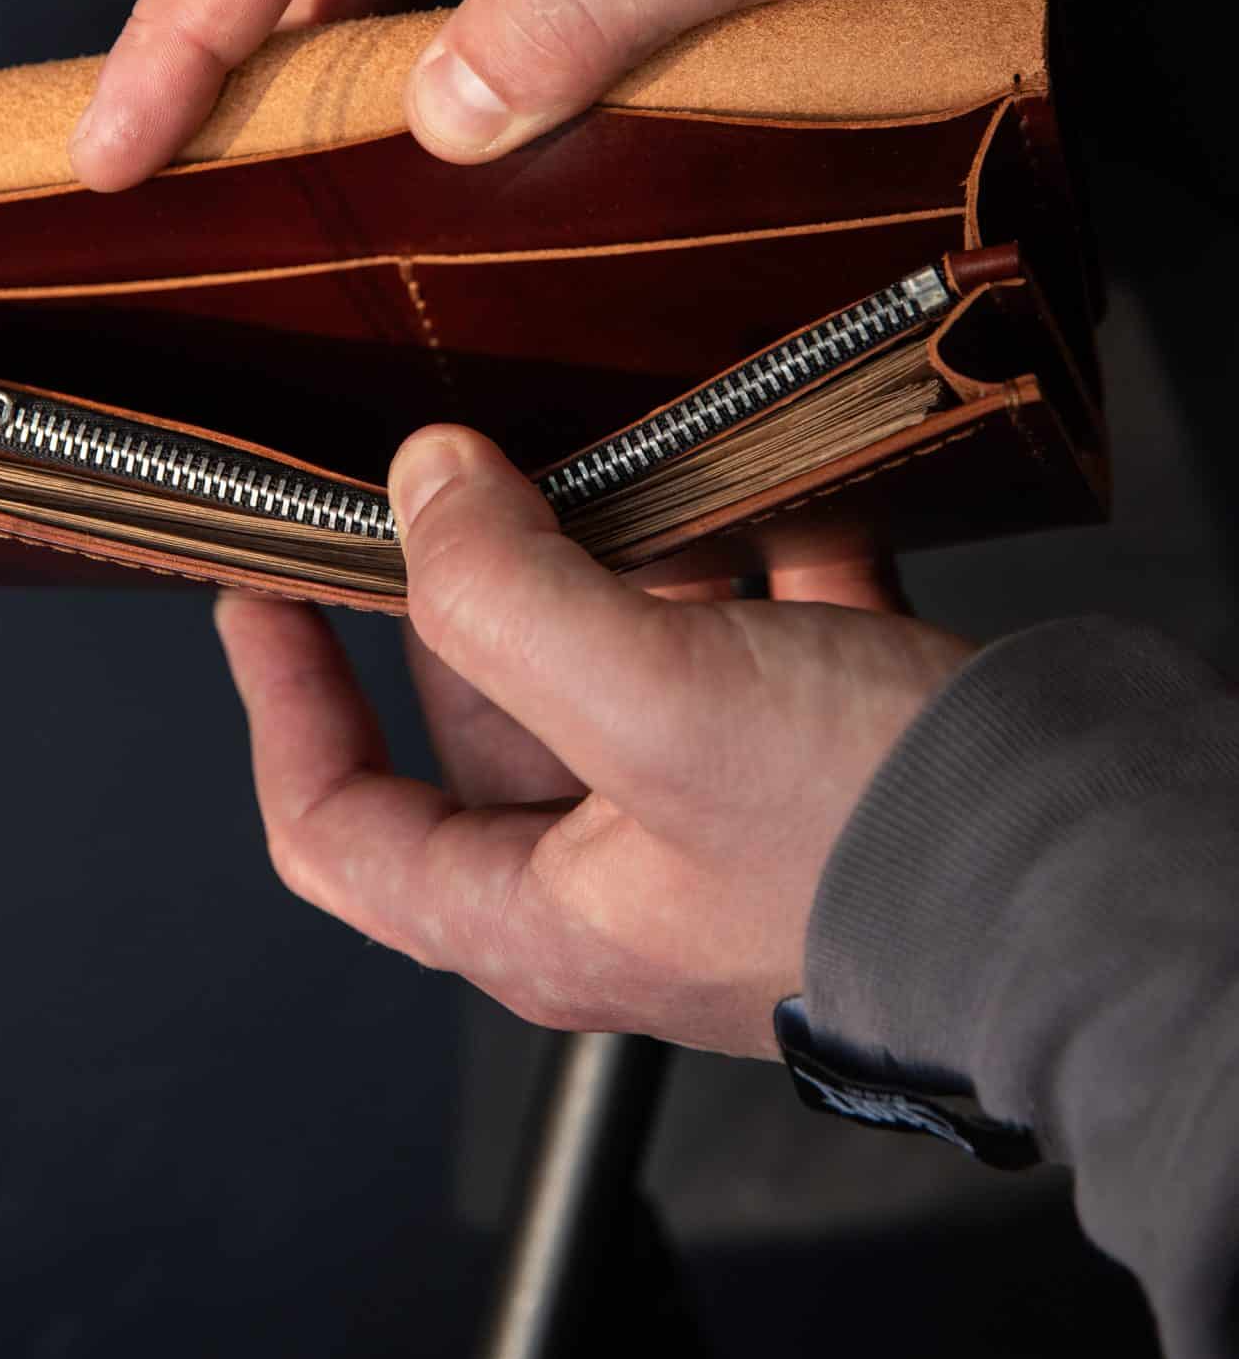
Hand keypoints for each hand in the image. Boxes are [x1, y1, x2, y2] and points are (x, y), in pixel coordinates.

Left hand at [214, 428, 970, 1057]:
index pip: (341, 829)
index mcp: (540, 912)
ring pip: (624, 657)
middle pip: (486, 716)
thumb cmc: (875, 848)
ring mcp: (725, 817)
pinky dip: (753, 558)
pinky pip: (758, 637)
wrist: (1102, 884)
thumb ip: (506, 595)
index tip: (257, 589)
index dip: (283, 708)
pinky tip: (772, 482)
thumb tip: (421, 488)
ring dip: (617, 553)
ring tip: (613, 446)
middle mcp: (621, 875)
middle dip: (473, 585)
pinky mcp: (827, 760)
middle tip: (458, 464)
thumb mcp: (652, 702)